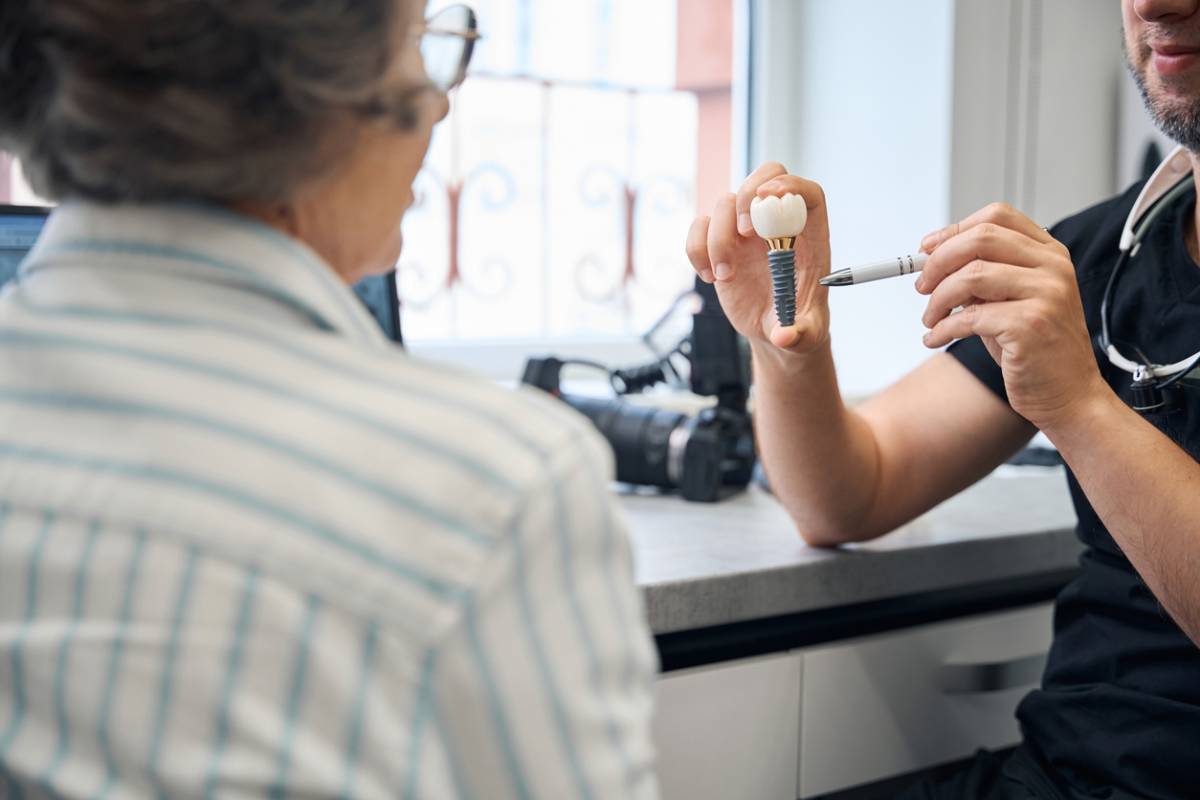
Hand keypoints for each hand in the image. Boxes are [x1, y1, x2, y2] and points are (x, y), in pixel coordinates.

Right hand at [685, 162, 831, 352]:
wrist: (775, 329)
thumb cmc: (800, 323)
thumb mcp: (807, 333)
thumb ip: (800, 334)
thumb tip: (785, 335)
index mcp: (809, 237)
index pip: (806, 193)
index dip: (790, 186)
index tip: (770, 199)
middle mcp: (778, 224)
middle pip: (766, 177)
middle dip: (750, 196)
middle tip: (746, 233)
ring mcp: (746, 230)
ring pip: (726, 204)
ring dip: (719, 237)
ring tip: (725, 275)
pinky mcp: (720, 242)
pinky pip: (699, 227)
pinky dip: (697, 249)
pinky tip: (710, 277)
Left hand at [918, 202, 1108, 430]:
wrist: (1069, 395)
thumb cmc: (1036, 349)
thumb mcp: (1011, 301)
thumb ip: (983, 277)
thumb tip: (933, 261)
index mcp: (1050, 254)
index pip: (997, 217)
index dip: (954, 229)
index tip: (927, 248)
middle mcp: (1052, 268)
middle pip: (980, 239)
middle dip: (939, 261)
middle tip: (921, 286)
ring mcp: (1046, 294)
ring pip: (970, 276)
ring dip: (938, 299)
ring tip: (930, 319)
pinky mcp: (1030, 325)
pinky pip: (968, 317)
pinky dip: (942, 328)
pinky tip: (935, 338)